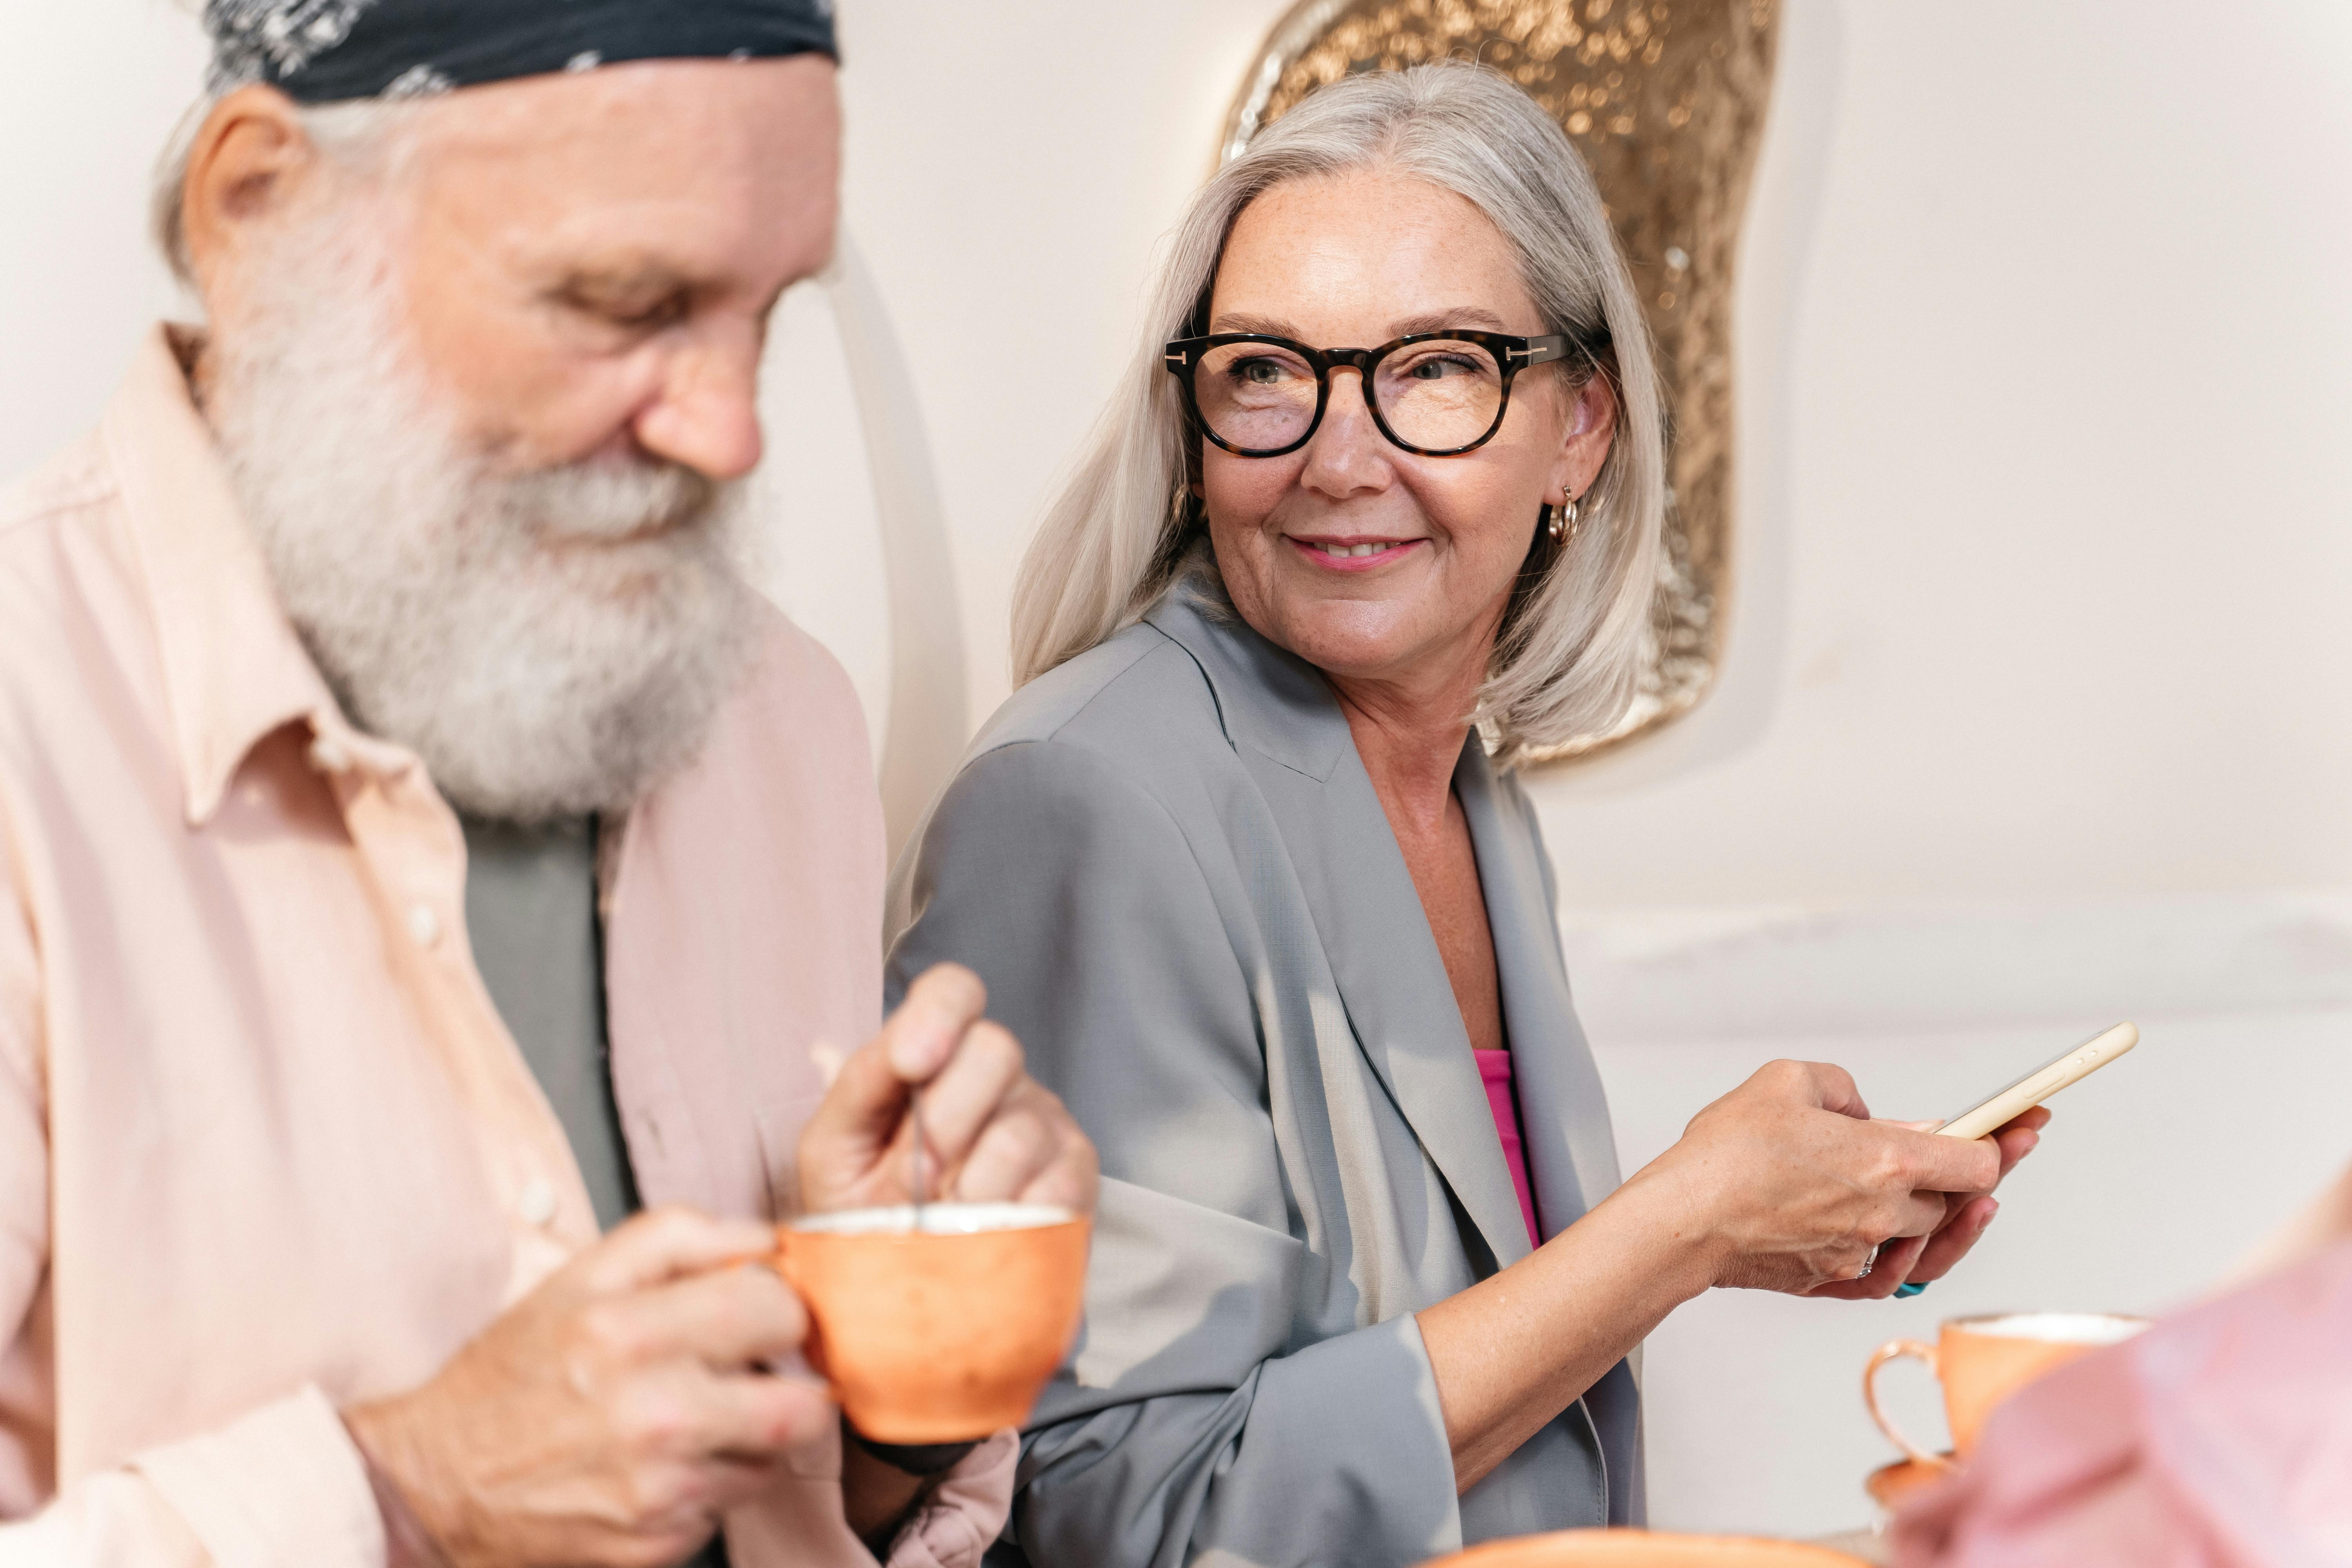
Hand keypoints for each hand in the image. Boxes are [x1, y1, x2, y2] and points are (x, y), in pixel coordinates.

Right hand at [343, 1208, 831, 1567]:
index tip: (755, 1315)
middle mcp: (653, 1417)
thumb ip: (680, 1236)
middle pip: (803, 1406)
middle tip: (752, 1374)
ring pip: (774, 1459)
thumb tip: (765, 1238)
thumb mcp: (580, 1275)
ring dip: (751, 1437)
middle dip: (790, 1385)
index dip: (776, 1308)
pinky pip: (730, 1505)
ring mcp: (659, 1491)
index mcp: (630, 1334)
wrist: (433, 1479)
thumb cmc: (513, 1371)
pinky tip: (664, 1464)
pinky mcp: (658, 1545)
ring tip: (696, 1418)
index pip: (778, 1310)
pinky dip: (711, 1482)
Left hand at [797, 963, 1097, 1215]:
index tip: (910, 1064)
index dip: (938, 1016)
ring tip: (945, 1217)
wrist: (905, 1281)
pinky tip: (986, 1230)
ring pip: (1018, 1131)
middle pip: (996, 1049)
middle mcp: (998, 1072)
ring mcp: (1044, 1119)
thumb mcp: (834, 1147)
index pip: (953, 991)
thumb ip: (856, 1090)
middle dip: (943, 1123)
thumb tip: (881, 1058)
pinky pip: (1053, 1187)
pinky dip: (1008, 1219)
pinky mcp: (1076, 1173)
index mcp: (937, 1051)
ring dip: (967, 1189)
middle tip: (916, 1179)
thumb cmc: (864, 1206)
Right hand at [1642, 1060, 2002, 1298]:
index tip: (2028, 1125)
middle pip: (1955, 1201)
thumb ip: (1842, 1090)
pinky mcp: (1830, 1281)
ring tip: (1975, 1203)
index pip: (1975, 1161)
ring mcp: (1859, 1254)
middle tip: (1997, 1148)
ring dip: (1954, 1220)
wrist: (1682, 1221)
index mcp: (1884, 1161)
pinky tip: (1912, 1239)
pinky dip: (1907, 1258)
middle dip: (1976, 1174)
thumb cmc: (1726, 1153)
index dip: (2006, 1142)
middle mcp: (1884, 1214)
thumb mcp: (1786, 1082)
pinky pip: (1888, 1277)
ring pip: (1928, 1241)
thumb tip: (1867, 1115)